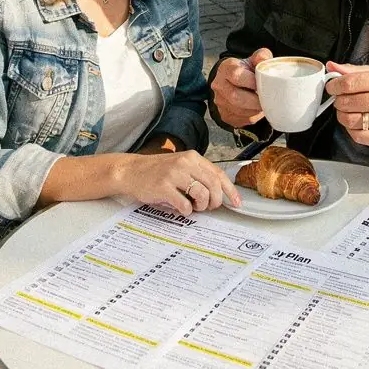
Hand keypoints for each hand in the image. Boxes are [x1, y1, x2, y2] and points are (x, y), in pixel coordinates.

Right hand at [119, 149, 240, 214]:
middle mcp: (185, 162)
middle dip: (216, 200)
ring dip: (201, 206)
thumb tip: (218, 193)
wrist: (131, 171)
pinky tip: (181, 208)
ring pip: (202, 194)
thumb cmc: (156, 171)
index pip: (218, 173)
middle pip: (213, 185)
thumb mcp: (180, 166)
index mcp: (192, 157)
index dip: (230, 190)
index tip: (237, 202)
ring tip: (194, 207)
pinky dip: (187, 210)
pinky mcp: (163, 187)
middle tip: (210, 207)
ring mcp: (174, 174)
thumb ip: (197, 175)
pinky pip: (185, 204)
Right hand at [211, 49, 270, 127]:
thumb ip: (261, 56)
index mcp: (226, 69)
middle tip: (267, 99)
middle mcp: (219, 85)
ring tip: (264, 103)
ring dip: (255, 109)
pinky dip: (252, 116)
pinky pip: (240, 119)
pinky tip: (257, 109)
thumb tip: (264, 59)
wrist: (234, 82)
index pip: (236, 76)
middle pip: (236, 97)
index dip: (251, 82)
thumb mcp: (254, 60)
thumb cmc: (246, 71)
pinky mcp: (225, 115)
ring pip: (239, 110)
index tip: (261, 84)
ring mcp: (220, 101)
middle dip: (255, 100)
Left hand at [325, 62, 368, 149]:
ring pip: (349, 120)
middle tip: (341, 100)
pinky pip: (357, 136)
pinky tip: (357, 123)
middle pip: (347, 103)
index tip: (332, 87)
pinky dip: (351, 129)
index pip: (349, 83)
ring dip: (342, 116)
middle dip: (338, 101)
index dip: (335, 86)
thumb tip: (332, 67)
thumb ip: (352, 71)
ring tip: (348, 111)